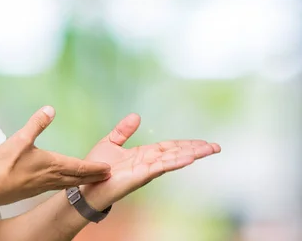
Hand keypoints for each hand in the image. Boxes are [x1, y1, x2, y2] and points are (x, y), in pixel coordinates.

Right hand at [0, 106, 111, 206]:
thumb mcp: (21, 138)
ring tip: (90, 180)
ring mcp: (43, 186)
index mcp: (52, 164)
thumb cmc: (6, 164)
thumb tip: (50, 109)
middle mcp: (52, 178)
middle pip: (78, 178)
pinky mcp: (35, 190)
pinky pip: (58, 187)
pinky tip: (64, 183)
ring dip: (82, 182)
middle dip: (94, 176)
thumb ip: (37, 124)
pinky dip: (68, 185)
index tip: (108, 169)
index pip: (79, 167)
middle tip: (107, 176)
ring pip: (69, 184)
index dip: (95, 168)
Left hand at [81, 113, 220, 208]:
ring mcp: (146, 170)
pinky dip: (174, 162)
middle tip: (215, 146)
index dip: (186, 144)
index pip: (169, 147)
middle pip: (176, 153)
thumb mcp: (110, 142)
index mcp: (143, 154)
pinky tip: (188, 158)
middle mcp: (148, 163)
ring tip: (209, 150)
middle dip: (195, 149)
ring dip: (191, 154)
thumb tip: (137, 115)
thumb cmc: (97, 167)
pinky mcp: (140, 176)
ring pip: (172, 160)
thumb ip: (123, 131)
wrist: (86, 184)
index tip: (203, 142)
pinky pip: (160, 167)